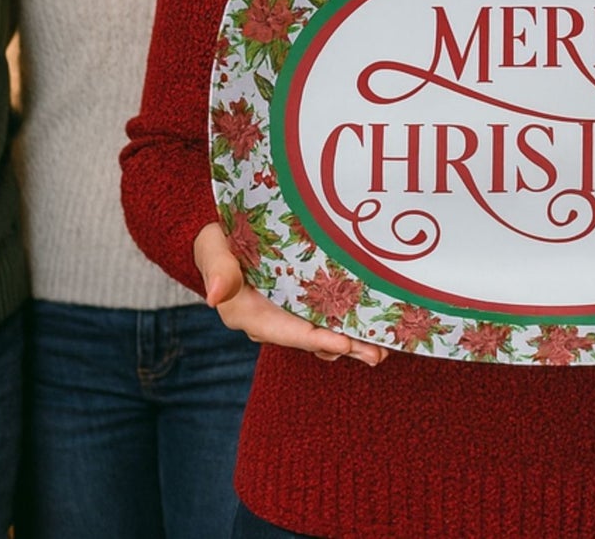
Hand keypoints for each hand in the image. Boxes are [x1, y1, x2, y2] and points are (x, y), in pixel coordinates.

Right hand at [193, 223, 386, 366]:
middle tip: (377, 354)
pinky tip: (370, 329)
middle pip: (311, 338)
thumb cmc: (217, 243)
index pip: (285, 331)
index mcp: (247, 314)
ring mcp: (287, 314)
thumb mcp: (213, 250)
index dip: (314, 338)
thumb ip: (218, 270)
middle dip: (344, 347)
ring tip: (381, 349)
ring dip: (352, 342)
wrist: (223, 239)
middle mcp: (270, 321)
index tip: (343, 344)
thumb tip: (212, 296)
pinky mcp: (299, 304)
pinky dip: (347, 325)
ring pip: (322, 332)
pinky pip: (324, 319)